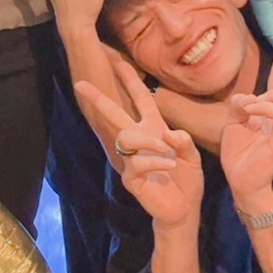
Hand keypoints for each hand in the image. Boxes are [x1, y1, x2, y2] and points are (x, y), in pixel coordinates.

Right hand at [75, 60, 202, 227]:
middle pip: (115, 114)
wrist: (183, 209)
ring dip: (147, 140)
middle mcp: (139, 140)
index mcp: (154, 129)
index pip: (140, 100)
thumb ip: (183, 142)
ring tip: (166, 150)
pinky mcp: (130, 178)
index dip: (131, 81)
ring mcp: (131, 159)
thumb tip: (168, 135)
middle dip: (99, 98)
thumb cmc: (186, 180)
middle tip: (80, 83)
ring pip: (126, 137)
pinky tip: (169, 167)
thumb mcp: (192, 156)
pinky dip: (156, 162)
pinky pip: (137, 162)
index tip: (119, 62)